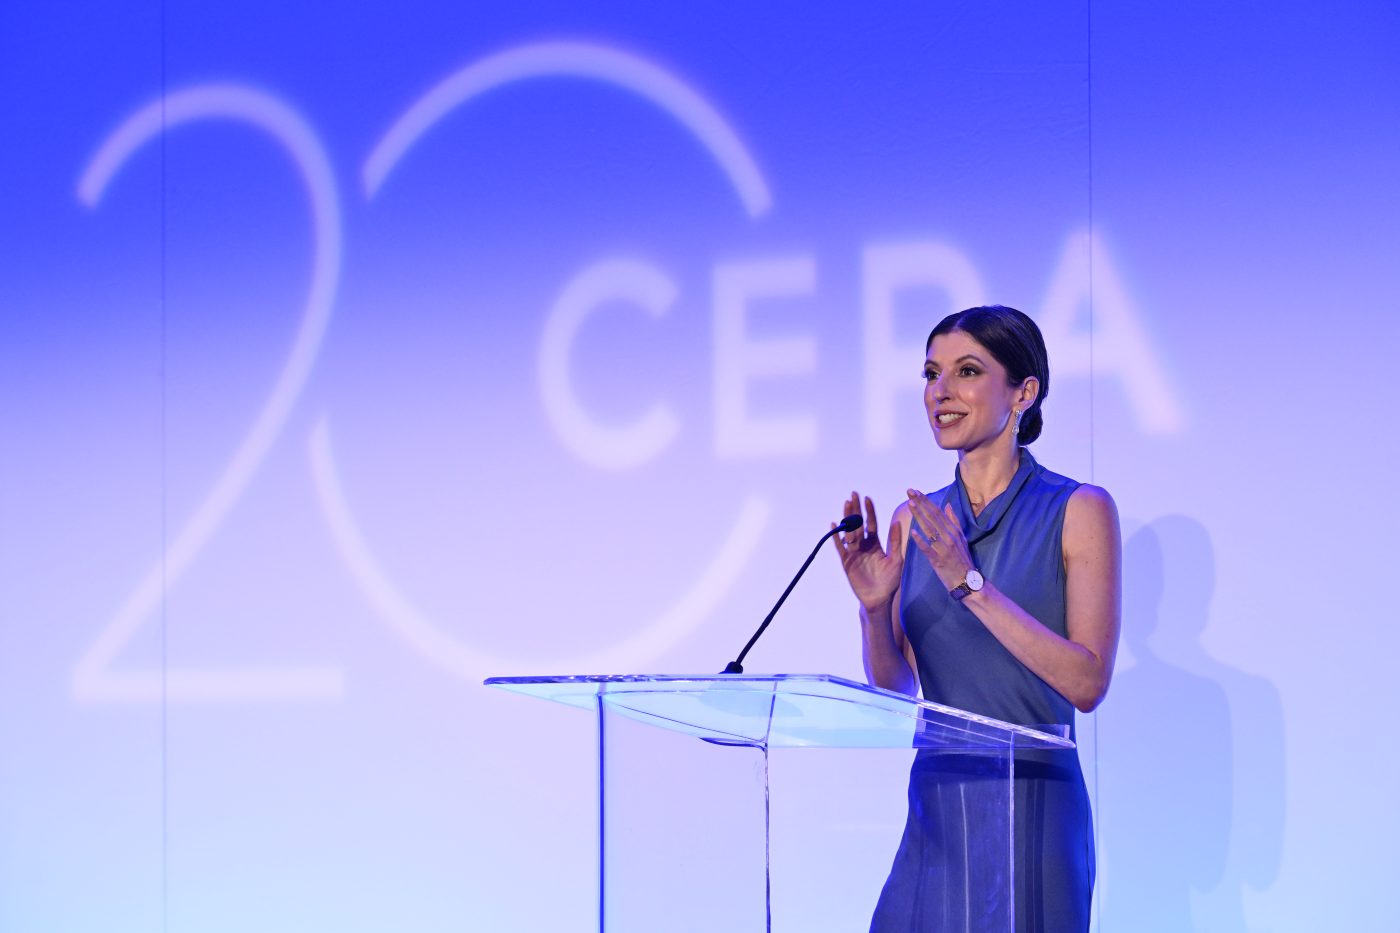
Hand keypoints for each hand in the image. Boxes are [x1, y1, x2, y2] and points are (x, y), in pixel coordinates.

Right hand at [832, 492, 903, 609]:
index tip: (867, 498)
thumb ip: (895, 541)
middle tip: (853, 494)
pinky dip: (836, 536)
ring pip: (849, 532)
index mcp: (876, 544)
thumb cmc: (890, 581)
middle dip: (856, 509)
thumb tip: (897, 522)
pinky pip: (840, 547)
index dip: (869, 511)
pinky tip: (833, 524)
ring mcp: (854, 553)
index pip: (871, 524)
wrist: (879, 599)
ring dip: (847, 518)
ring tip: (846, 504)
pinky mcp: (846, 561)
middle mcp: (863, 546)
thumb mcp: (896, 559)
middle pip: (858, 524)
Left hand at [906, 490, 976, 591]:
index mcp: (953, 530)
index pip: (937, 512)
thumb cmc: (962, 559)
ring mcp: (944, 547)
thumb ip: (954, 521)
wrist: (967, 581)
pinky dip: (921, 540)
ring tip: (910, 504)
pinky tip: (913, 532)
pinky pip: (929, 549)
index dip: (926, 501)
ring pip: (930, 529)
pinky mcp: (939, 560)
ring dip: (920, 516)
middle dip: (920, 503)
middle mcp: (949, 536)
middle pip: (933, 516)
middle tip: (909, 491)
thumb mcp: (961, 537)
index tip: (916, 491)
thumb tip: (948, 505)